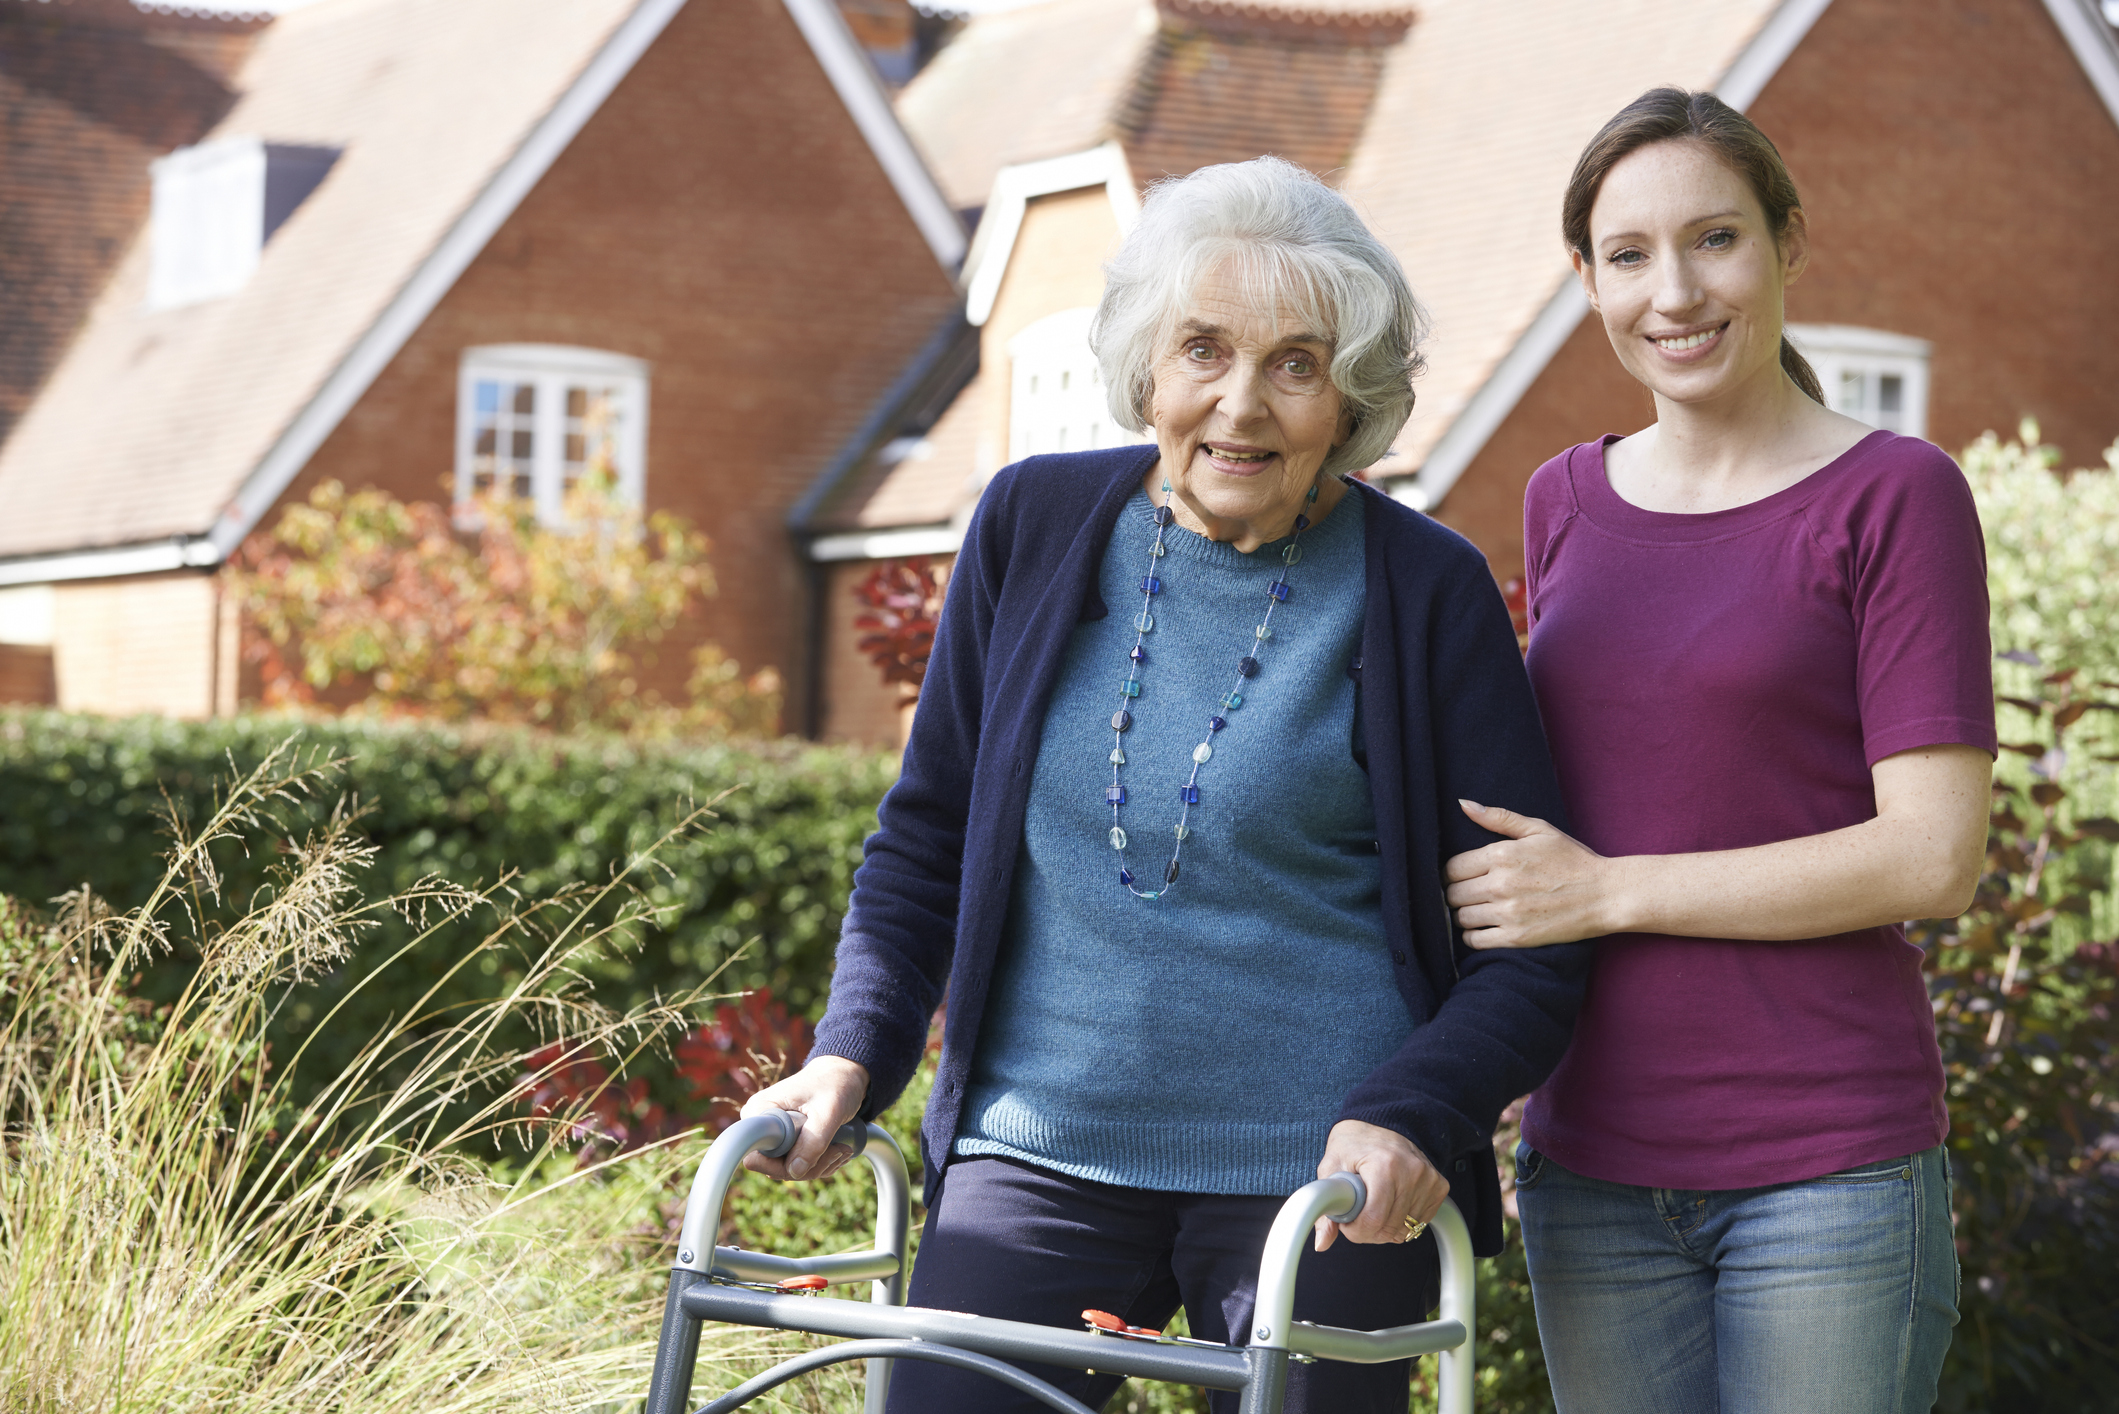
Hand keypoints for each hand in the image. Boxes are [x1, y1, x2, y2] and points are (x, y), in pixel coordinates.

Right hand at [738, 1055, 870, 1182]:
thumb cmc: (836, 1084)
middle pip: (774, 1168)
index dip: (783, 1165)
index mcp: (760, 1111)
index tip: (816, 1153)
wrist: (844, 1075)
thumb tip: (794, 1172)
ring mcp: (773, 1135)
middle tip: (839, 1150)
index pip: (754, 1156)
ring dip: (820, 1165)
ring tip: (842, 1148)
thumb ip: (813, 1141)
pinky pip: (798, 1165)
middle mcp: (760, 1124)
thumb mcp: (829, 1112)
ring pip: (789, 1169)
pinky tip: (838, 1150)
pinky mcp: (786, 1142)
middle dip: (810, 1166)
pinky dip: (821, 1163)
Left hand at [1312, 1120, 1446, 1251]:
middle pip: (1390, 1229)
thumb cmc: (1354, 1145)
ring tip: (1375, 1204)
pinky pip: (1420, 1222)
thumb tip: (1322, 1242)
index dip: (1355, 1230)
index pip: (1373, 1219)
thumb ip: (1324, 1206)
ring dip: (1386, 1226)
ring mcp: (1428, 1179)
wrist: (1380, 1124)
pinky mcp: (1439, 1186)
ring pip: (1406, 1229)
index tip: (1346, 1223)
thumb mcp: (1331, 1168)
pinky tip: (1392, 1202)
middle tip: (1358, 1214)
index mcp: (1384, 1165)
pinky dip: (1403, 1220)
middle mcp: (1411, 1171)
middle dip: (1369, 1231)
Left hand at [1445, 799, 1615, 947]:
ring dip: (1465, 914)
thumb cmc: (1573, 860)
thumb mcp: (1539, 830)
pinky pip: (1474, 940)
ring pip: (1461, 917)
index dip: (1453, 872)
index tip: (1463, 876)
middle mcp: (1500, 884)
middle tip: (1472, 893)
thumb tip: (1463, 803)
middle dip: (1457, 893)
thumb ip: (1498, 817)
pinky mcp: (1516, 937)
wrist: (1605, 895)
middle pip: (1452, 894)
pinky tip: (1485, 927)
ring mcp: (1508, 913)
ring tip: (1479, 910)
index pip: (1451, 868)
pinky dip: (1473, 936)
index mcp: (1502, 854)